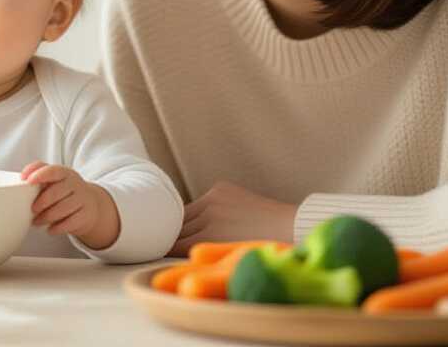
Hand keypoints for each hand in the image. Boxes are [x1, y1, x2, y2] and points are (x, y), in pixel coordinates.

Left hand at [21, 162, 118, 250]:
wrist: (90, 205)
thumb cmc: (64, 192)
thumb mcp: (54, 182)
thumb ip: (39, 179)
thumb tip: (19, 184)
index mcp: (64, 173)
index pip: (52, 170)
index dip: (40, 175)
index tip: (27, 181)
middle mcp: (75, 184)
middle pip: (56, 191)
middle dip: (42, 202)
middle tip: (33, 209)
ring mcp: (83, 199)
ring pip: (63, 208)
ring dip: (46, 217)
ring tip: (37, 222)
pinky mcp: (86, 215)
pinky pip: (70, 222)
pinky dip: (57, 228)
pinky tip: (50, 230)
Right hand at [172, 180, 297, 256]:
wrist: (289, 227)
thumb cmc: (260, 251)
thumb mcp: (226, 259)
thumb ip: (202, 254)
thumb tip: (174, 253)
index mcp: (212, 237)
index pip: (173, 244)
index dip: (164, 251)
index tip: (158, 254)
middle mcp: (211, 215)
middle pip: (175, 227)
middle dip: (167, 236)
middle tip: (160, 243)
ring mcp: (215, 199)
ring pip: (184, 213)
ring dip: (180, 223)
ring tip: (175, 232)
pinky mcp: (220, 188)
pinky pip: (198, 203)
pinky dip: (197, 212)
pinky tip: (202, 220)